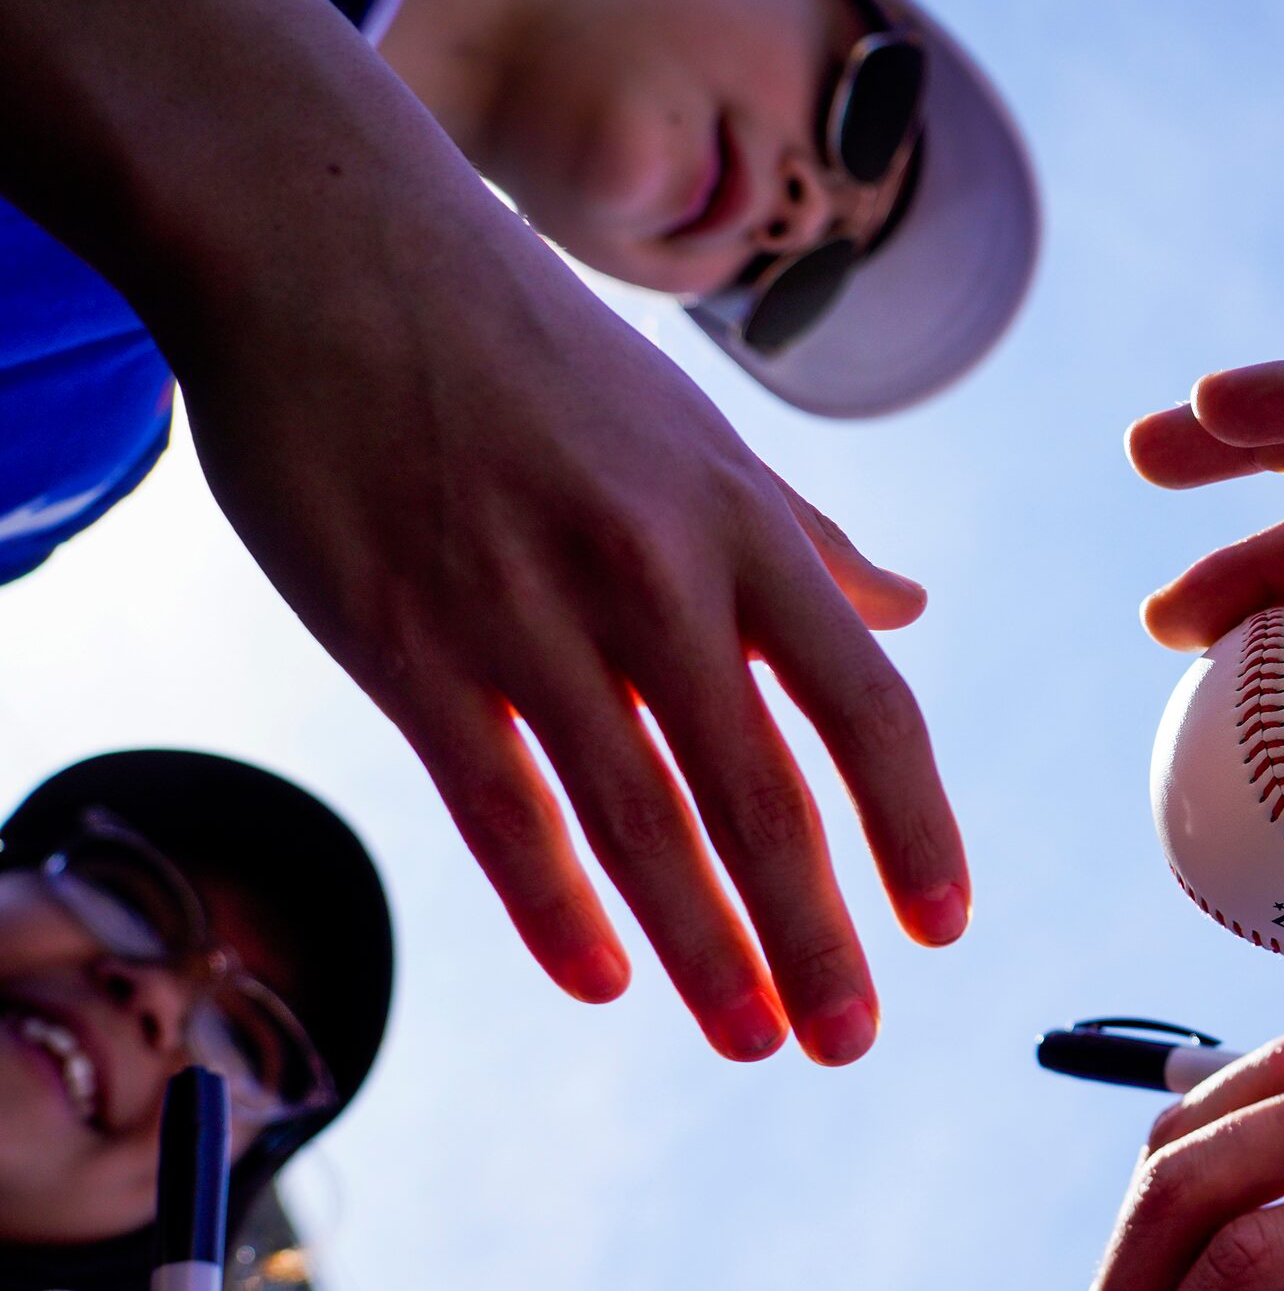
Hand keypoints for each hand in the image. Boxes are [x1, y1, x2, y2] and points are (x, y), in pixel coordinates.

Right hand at [164, 169, 960, 1066]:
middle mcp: (656, 578)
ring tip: (755, 1040)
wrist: (330, 249)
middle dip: (817, 934)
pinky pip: (499, 805)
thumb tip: (912, 607)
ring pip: (641, 822)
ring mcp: (528, 615)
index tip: (945, 928)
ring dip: (706, 950)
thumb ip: (809, 539)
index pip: (865, 709)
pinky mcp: (406, 645)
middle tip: (853, 1041)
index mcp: (744, 528)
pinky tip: (600, 979)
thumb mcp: (700, 433)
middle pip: (763, 795)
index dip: (913, 829)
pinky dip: (554, 907)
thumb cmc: (533, 346)